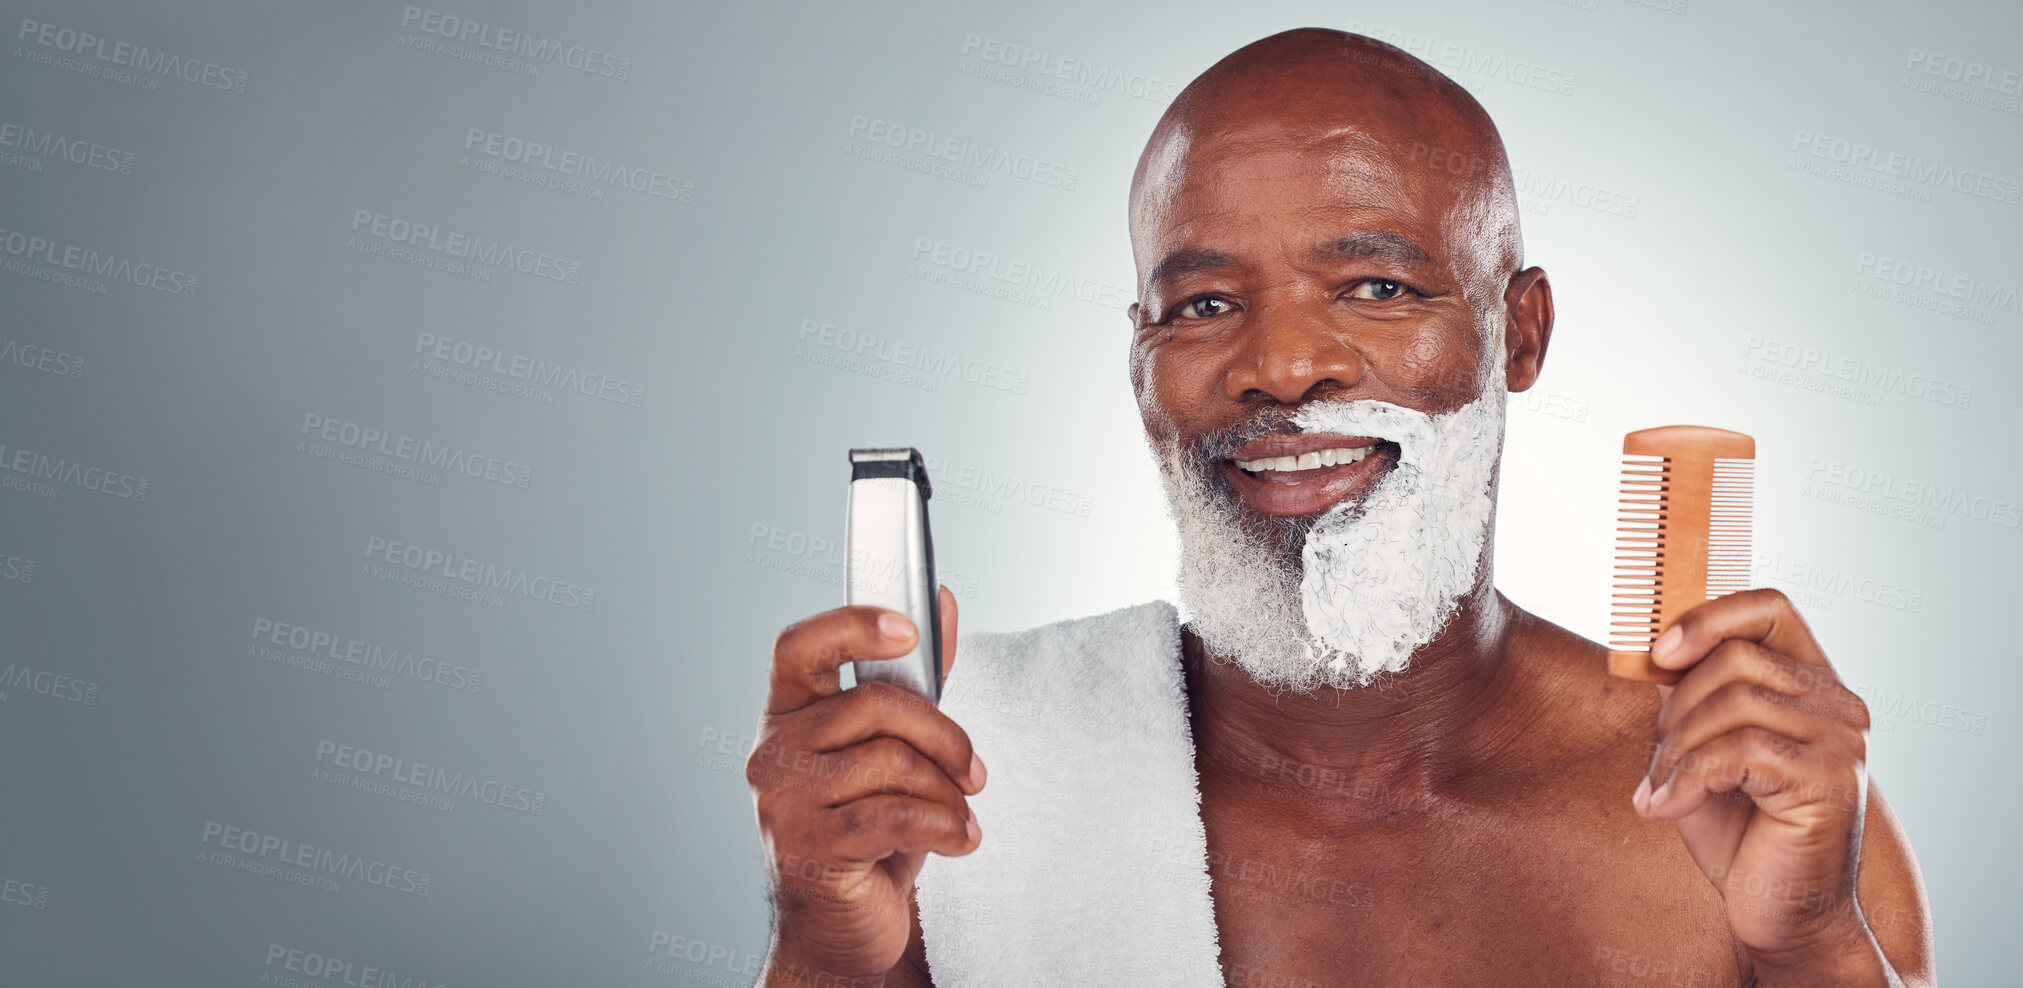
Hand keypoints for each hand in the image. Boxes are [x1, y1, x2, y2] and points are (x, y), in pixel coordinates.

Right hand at [749, 586, 983, 984]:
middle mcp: (772, 752)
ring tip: (962, 818)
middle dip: (942, 735)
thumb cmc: (869, 832)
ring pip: (888, 762)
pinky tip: (960, 840)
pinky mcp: (806, 849)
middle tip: (974, 771)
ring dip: (946, 794)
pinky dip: (942, 826)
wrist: (844, 927)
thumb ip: (915, 678)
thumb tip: (942, 598)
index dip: (851, 626)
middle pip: (872, 704)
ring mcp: (782, 802)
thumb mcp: (894, 751)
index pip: (799, 647)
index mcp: (787, 715)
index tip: (909, 628)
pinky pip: (891, 816)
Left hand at [1633, 588, 1882, 977]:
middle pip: (1735, 657)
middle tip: (1655, 761)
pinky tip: (1668, 809)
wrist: (1780, 910)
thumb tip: (1648, 648)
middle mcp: (1839, 705)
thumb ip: (1690, 695)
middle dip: (1675, 707)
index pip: (1770, 607)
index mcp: (1813, 683)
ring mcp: (1841, 743)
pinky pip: (1737, 752)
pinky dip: (1688, 779)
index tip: (1657, 655)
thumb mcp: (1703, 746)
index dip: (1707, 617)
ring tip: (1659, 789)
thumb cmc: (1738, 828)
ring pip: (1732, 702)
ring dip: (1676, 748)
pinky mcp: (1827, 783)